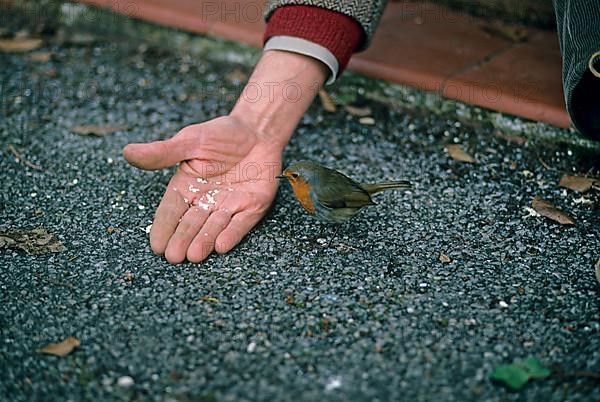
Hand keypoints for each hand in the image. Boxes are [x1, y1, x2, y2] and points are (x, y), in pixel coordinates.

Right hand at [123, 115, 280, 262]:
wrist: (258, 130)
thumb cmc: (221, 133)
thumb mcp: (190, 140)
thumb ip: (163, 152)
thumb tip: (128, 152)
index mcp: (186, 187)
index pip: (170, 211)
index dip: (163, 227)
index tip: (156, 245)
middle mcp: (206, 201)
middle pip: (191, 224)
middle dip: (182, 240)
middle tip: (174, 256)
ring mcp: (229, 206)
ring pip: (214, 227)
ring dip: (204, 241)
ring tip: (194, 255)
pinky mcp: (252, 207)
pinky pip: (241, 224)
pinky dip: (232, 234)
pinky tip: (221, 246)